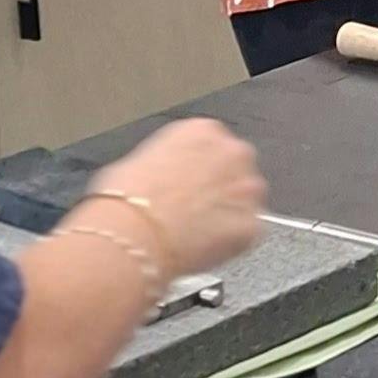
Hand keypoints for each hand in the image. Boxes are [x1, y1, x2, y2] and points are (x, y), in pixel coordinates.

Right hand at [88, 119, 265, 274]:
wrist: (132, 236)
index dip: (195, 168)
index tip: (185, 182)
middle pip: (232, 168)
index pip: (209, 144)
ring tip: (194, 231)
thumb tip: (156, 177)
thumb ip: (162, 162)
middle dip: (216, 188)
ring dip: (226, 213)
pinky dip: (229, 241)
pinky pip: (245, 231)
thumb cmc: (125, 202)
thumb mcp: (133, 164)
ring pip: (244, 199)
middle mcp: (232, 152)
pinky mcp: (252, 223)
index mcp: (202, 131)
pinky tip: (202, 247)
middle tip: (190, 209)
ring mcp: (248, 187)